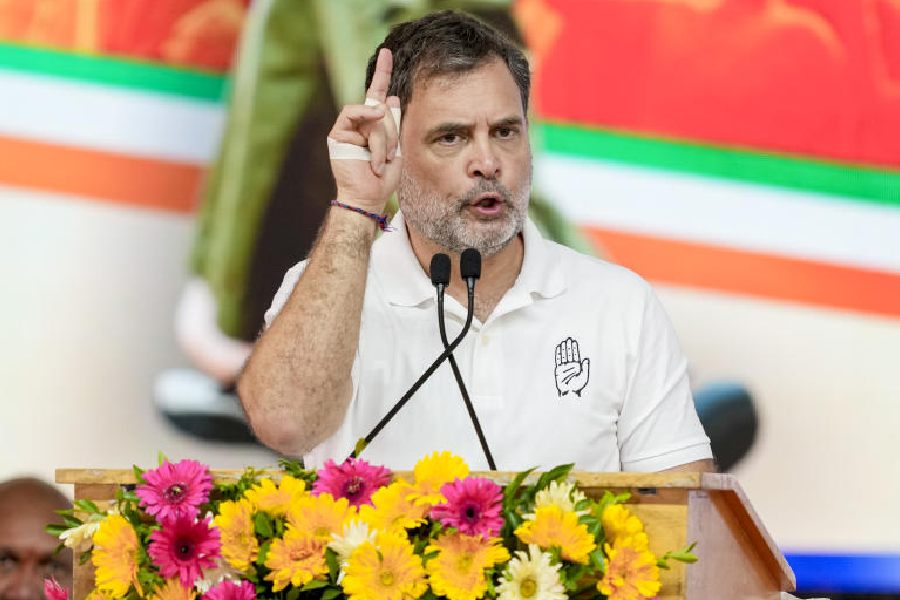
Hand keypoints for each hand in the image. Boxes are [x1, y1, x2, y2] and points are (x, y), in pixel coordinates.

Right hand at [328, 48, 401, 211]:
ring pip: (372, 114)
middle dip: (391, 132)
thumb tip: (391, 97)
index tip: (387, 52)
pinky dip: (365, 124)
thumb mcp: (396, 149)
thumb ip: (393, 124)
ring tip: (379, 159)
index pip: (378, 93)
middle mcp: (360, 123)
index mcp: (374, 125)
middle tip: (389, 156)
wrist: (367, 196)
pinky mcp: (337, 133)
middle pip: (383, 108)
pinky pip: (352, 114)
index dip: (382, 73)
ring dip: (381, 138)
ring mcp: (348, 127)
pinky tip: (370, 141)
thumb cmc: (382, 178)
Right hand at [555, 337, 589, 396]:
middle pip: (569, 354)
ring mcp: (564, 367)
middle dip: (569, 346)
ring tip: (564, 341)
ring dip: (564, 348)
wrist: (569, 392)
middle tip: (569, 339)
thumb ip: (585, 367)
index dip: (575, 348)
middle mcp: (570, 365)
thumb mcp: (584, 376)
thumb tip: (586, 358)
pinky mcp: (558, 369)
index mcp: (577, 366)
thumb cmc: (577, 386)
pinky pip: (558, 360)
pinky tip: (558, 348)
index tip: (574, 342)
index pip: (576, 355)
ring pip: (564, 355)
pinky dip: (558, 353)